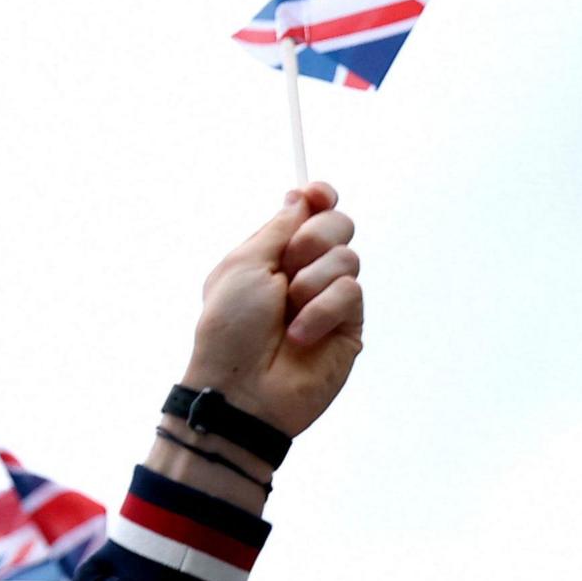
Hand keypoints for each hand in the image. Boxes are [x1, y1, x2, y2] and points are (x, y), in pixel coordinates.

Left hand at [178, 185, 363, 440]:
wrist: (242, 388)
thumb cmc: (230, 329)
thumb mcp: (243, 265)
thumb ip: (277, 228)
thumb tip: (299, 197)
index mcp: (273, 255)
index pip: (310, 212)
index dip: (319, 197)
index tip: (318, 192)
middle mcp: (304, 273)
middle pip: (338, 225)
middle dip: (315, 237)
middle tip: (290, 265)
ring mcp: (328, 299)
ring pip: (347, 257)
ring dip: (312, 279)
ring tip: (288, 309)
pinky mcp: (348, 325)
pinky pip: (351, 292)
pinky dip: (322, 309)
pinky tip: (301, 333)